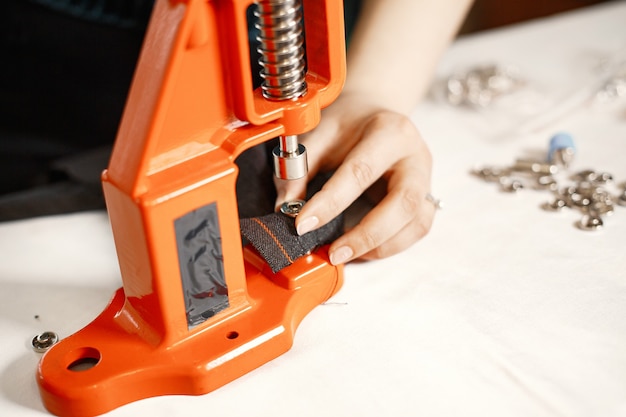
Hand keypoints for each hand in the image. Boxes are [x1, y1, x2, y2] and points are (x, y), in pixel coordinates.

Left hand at [274, 92, 435, 264]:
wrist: (374, 112)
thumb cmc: (348, 124)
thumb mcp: (319, 134)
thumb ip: (299, 168)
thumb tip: (284, 208)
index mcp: (389, 131)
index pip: (360, 171)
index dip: (330, 202)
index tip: (303, 224)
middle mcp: (415, 155)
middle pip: (403, 203)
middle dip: (366, 234)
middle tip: (334, 253)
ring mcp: (425, 178)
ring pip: (416, 222)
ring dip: (381, 246)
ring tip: (346, 254)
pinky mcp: (426, 198)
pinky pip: (417, 230)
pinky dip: (391, 246)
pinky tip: (364, 249)